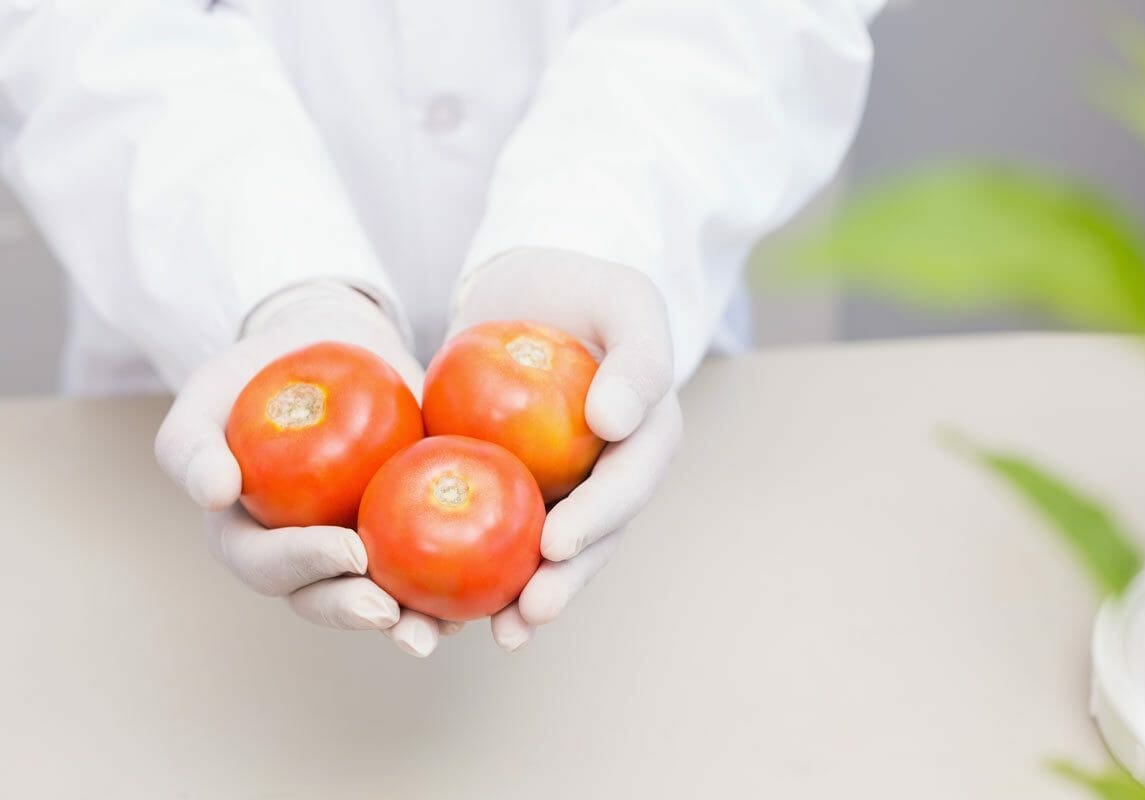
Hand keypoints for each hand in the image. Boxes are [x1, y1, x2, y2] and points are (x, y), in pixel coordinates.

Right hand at [155, 281, 456, 655]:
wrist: (328, 347)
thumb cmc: (255, 374)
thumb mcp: (209, 396)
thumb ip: (193, 445)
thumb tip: (214, 493)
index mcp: (254, 539)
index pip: (271, 565)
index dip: (305, 567)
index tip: (348, 551)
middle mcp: (309, 558)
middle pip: (329, 598)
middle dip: (359, 612)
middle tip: (392, 611)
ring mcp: (363, 547)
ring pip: (387, 596)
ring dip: (414, 620)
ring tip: (447, 627)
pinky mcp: (413, 528)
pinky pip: (437, 562)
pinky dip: (462, 578)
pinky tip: (494, 583)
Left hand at [451, 248, 682, 650]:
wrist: (530, 288)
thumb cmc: (586, 289)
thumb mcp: (626, 301)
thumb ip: (638, 357)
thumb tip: (615, 421)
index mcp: (646, 440)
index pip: (626, 486)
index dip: (597, 521)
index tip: (556, 543)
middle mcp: (607, 477)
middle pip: (590, 540)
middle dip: (561, 584)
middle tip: (525, 616)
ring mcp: (561, 488)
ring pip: (544, 551)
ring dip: (520, 596)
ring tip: (487, 633)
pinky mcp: (513, 487)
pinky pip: (494, 529)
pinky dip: (473, 565)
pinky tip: (439, 601)